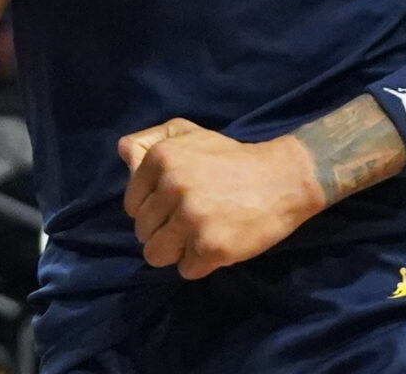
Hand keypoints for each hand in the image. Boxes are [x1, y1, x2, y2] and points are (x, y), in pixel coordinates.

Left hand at [119, 119, 324, 279]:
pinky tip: (218, 242)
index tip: (176, 203)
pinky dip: (201, 263)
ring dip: (176, 251)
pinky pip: (185, 270)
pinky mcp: (211, 246)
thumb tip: (123, 152)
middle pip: (142, 232)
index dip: (153, 208)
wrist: (283, 178)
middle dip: (165, 230)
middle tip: (193, 219)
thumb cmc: (231, 157)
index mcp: (162, 158)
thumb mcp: (191, 134)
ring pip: (156, 255)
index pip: (132, 204)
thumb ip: (153, 141)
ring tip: (199, 235)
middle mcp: (173, 186)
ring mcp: (192, 218)